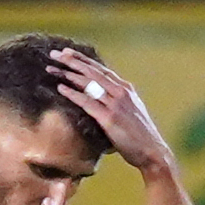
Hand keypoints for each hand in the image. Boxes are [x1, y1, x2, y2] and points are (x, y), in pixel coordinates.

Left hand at [47, 47, 173, 176]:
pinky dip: (73, 94)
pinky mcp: (109, 118)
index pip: (101, 69)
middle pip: (92, 71)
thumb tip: (100, 103)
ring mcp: (116, 104)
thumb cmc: (139, 137)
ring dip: (68, 74)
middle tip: (55, 54)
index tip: (68, 53)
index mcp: (126, 89)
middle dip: (72, 61)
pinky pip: (87, 102)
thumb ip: (116, 104)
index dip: (83, 60)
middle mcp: (121, 92)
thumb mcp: (130, 113)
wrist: (153, 152)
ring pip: (88, 83)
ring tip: (51, 68)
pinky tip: (60, 88)